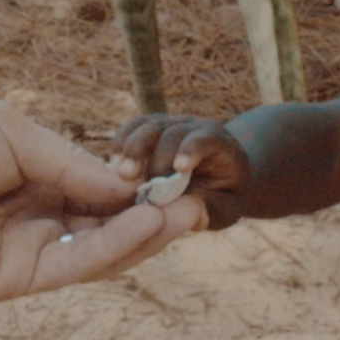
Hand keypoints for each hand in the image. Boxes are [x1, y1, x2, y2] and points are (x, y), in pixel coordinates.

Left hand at [0, 98, 204, 306]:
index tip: (177, 173)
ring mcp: (25, 251)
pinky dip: (112, 249)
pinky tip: (142, 226)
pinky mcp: (12, 281)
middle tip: (197, 200)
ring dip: (144, 234)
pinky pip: (73, 266)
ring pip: (99, 248)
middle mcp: (33, 214)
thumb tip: (127, 187)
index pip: (99, 184)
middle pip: (107, 221)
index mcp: (31, 173)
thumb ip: (70, 162)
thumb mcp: (10, 134)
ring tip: (184, 214)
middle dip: (153, 212)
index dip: (138, 182)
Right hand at [110, 113, 255, 229]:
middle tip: (138, 180)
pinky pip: (132, 127)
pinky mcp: (150, 127)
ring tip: (120, 174)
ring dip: (133, 149)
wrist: (219, 174)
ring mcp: (170, 124)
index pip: (205, 139)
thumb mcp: (227, 208)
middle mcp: (193, 127)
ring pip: (148, 125)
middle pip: (171, 132)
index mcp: (219, 144)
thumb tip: (192, 214)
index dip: (191, 150)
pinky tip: (112, 166)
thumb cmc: (223, 195)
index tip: (179, 168)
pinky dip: (121, 143)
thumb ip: (212, 210)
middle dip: (154, 156)